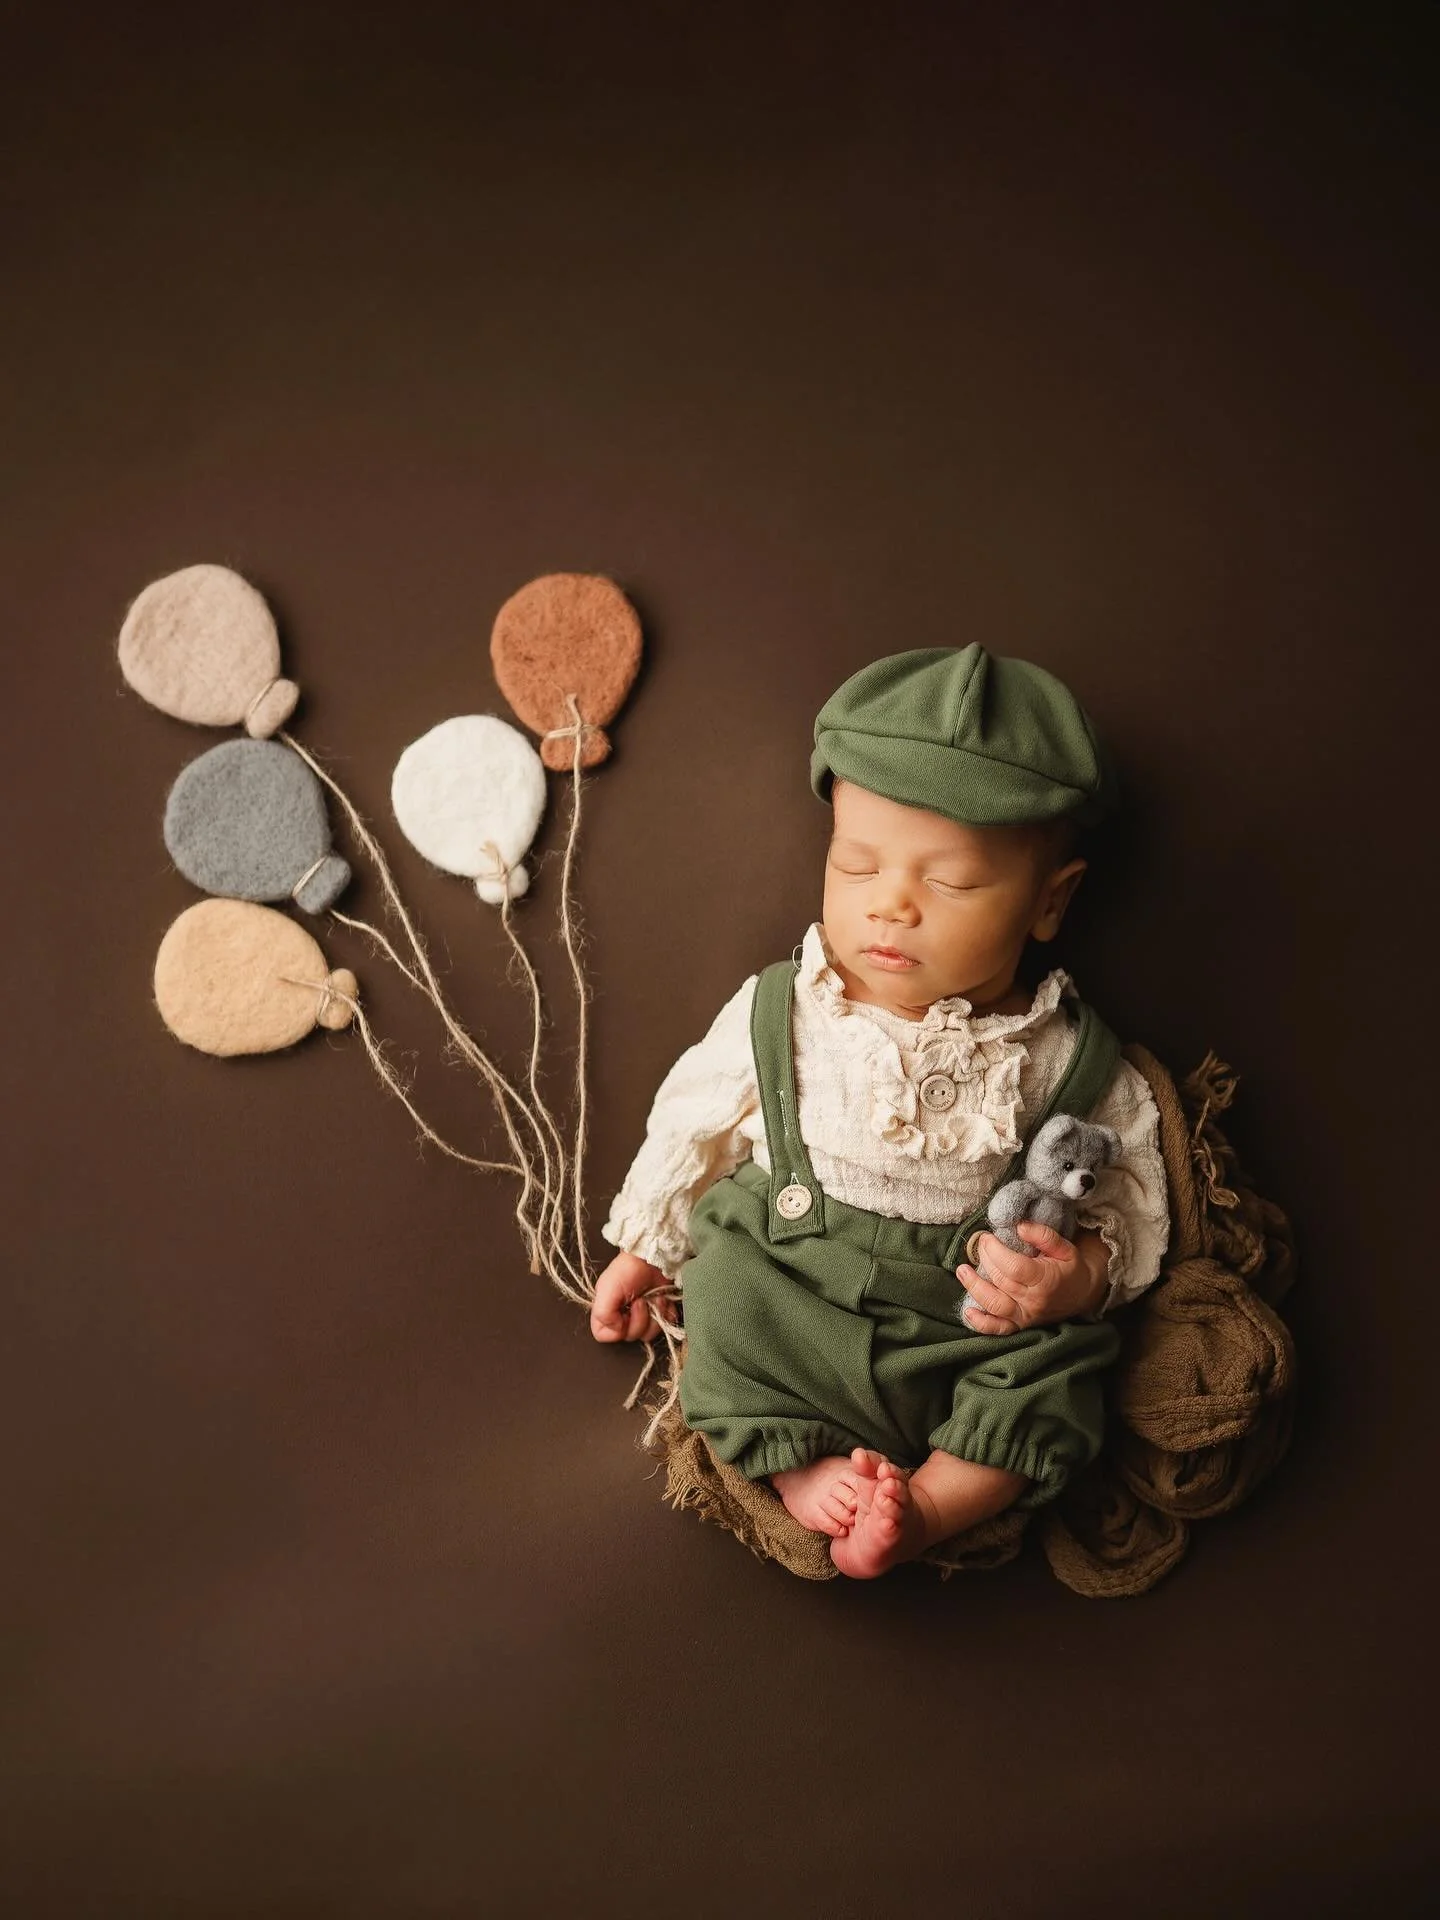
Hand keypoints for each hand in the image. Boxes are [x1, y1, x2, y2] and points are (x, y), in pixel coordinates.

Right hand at [590, 1251, 675, 1342]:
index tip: (623, 1315)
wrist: (653, 1257)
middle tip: (641, 1300)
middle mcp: (623, 1317)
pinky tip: (663, 1300)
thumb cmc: (628, 1270)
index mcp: (607, 1312)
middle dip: (639, 1319)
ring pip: (648, 1334)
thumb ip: (604, 1314)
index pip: (603, 1336)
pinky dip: (666, 1313)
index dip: (615, 1331)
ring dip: (654, 1314)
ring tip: (654, 1298)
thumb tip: (617, 1331)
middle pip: (630, 1337)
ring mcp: (643, 1316)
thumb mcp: (607, 1289)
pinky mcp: (660, 1312)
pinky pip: (666, 1325)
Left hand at [958, 1223, 1108, 1333]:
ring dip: (975, 1288)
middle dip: (984, 1260)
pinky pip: (999, 1329)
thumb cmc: (1071, 1267)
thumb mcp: (1064, 1246)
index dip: (995, 1251)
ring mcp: (1026, 1316)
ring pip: (995, 1304)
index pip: (1013, 1266)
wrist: (1084, 1294)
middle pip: (1001, 1281)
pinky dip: (982, 1323)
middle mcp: (1034, 1301)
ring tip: (962, 1271)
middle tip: (979, 1244)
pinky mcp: (1020, 1325)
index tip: (987, 1237)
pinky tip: (968, 1312)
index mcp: (1045, 1280)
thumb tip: (1018, 1226)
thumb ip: (1043, 1235)